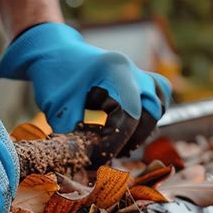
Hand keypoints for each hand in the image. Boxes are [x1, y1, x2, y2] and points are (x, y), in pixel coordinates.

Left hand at [0, 22, 171, 157]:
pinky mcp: (138, 76)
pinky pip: (159, 94)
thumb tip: (86, 162)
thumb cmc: (53, 78)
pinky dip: (150, 113)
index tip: (102, 155)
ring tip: (121, 142)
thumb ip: (73, 135)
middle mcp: (132, 69)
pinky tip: (130, 127)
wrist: (53, 51)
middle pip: (150, 110)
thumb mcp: (57, 108)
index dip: (118, 139)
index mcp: (114, 69)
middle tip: (112, 152)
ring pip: (159, 102)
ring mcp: (137, 71)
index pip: (131, 113)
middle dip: (133, 136)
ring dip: (144, 126)